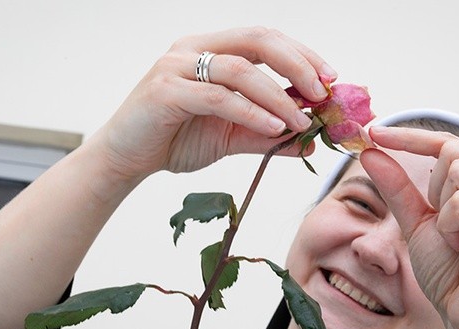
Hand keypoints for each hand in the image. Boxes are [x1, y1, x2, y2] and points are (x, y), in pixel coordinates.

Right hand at [93, 27, 336, 180]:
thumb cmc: (175, 139)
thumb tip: (309, 141)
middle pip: (258, 40)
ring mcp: (177, 66)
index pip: (266, 39)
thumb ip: (267, 134)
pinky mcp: (164, 90)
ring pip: (240, 69)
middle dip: (298, 64)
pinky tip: (274, 128)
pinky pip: (217, 97)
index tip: (332, 78)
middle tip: (324, 93)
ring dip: (277, 96)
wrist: (126, 158)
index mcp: (212, 50)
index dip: (302, 54)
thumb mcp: (231, 137)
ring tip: (301, 121)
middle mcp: (195, 48)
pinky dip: (250, 112)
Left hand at [360, 126, 458, 328]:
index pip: (452, 142)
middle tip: (447, 229)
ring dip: (442, 213)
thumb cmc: (452, 275)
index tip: (373, 132)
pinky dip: (450, 226)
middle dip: (433, 190)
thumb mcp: (418, 223)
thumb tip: (372, 151)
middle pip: (453, 153)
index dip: (411, 136)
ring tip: (458, 242)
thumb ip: (398, 187)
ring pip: (457, 172)